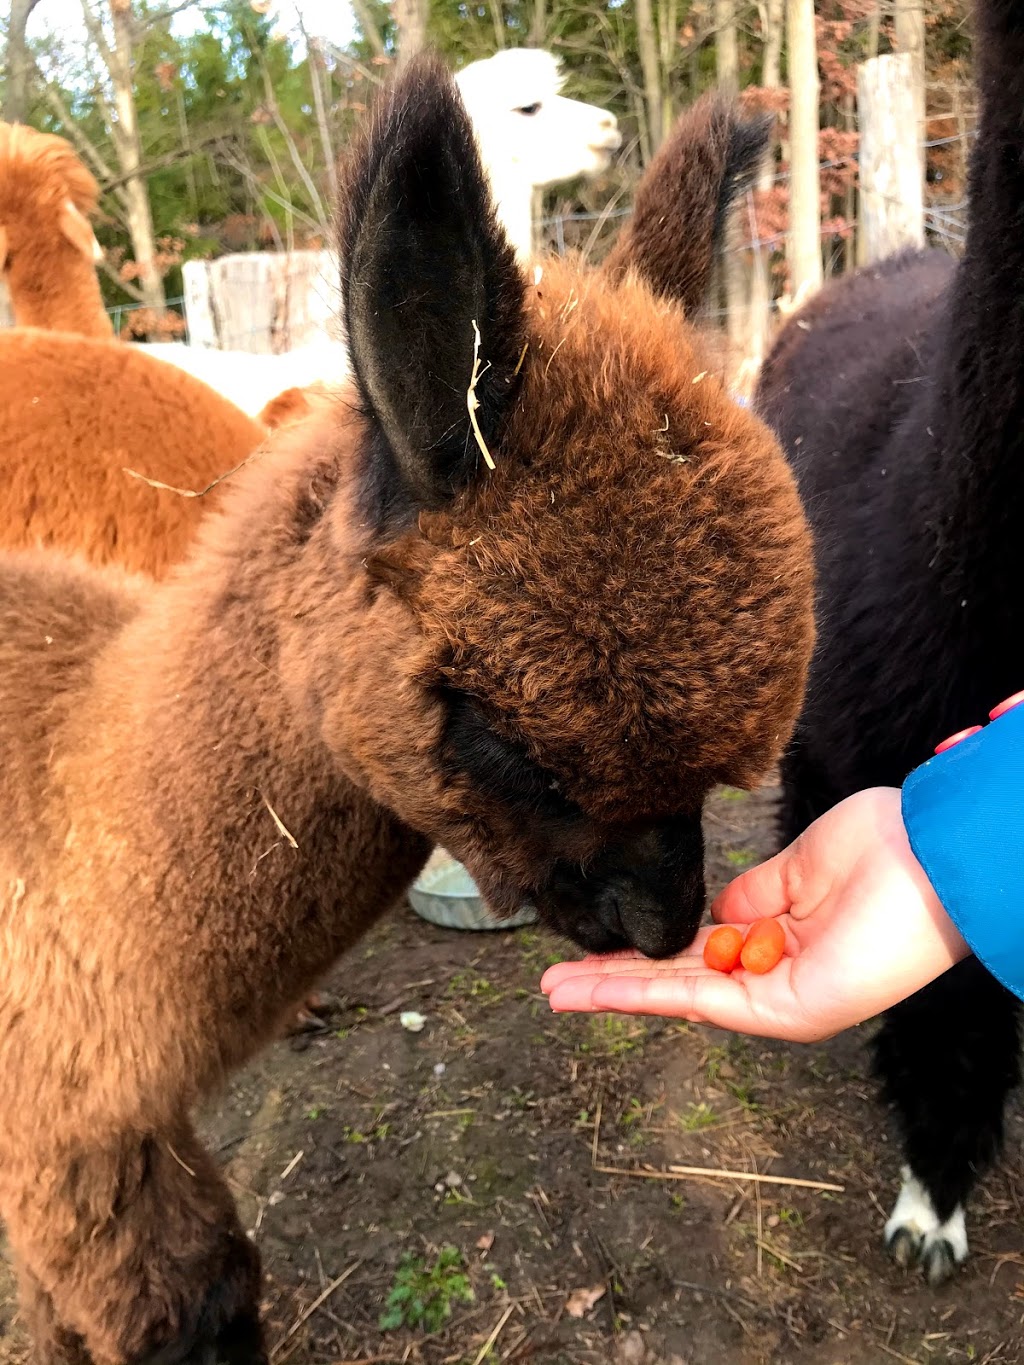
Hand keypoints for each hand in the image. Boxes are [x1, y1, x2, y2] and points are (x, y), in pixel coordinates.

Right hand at [541, 788, 968, 1041]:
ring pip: (679, 996)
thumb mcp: (799, 869)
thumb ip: (752, 897)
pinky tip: (598, 989)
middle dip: (613, 979)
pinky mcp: (784, 1009)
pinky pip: (702, 1000)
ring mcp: (778, 998)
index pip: (698, 952)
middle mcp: (775, 977)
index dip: (644, 949)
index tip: (596, 945)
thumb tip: (713, 916)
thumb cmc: (882, 852)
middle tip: (555, 983)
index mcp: (781, 942)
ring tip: (555, 991)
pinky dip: (645, 992)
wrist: (930, 856)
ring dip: (612, 992)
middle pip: (678, 981)